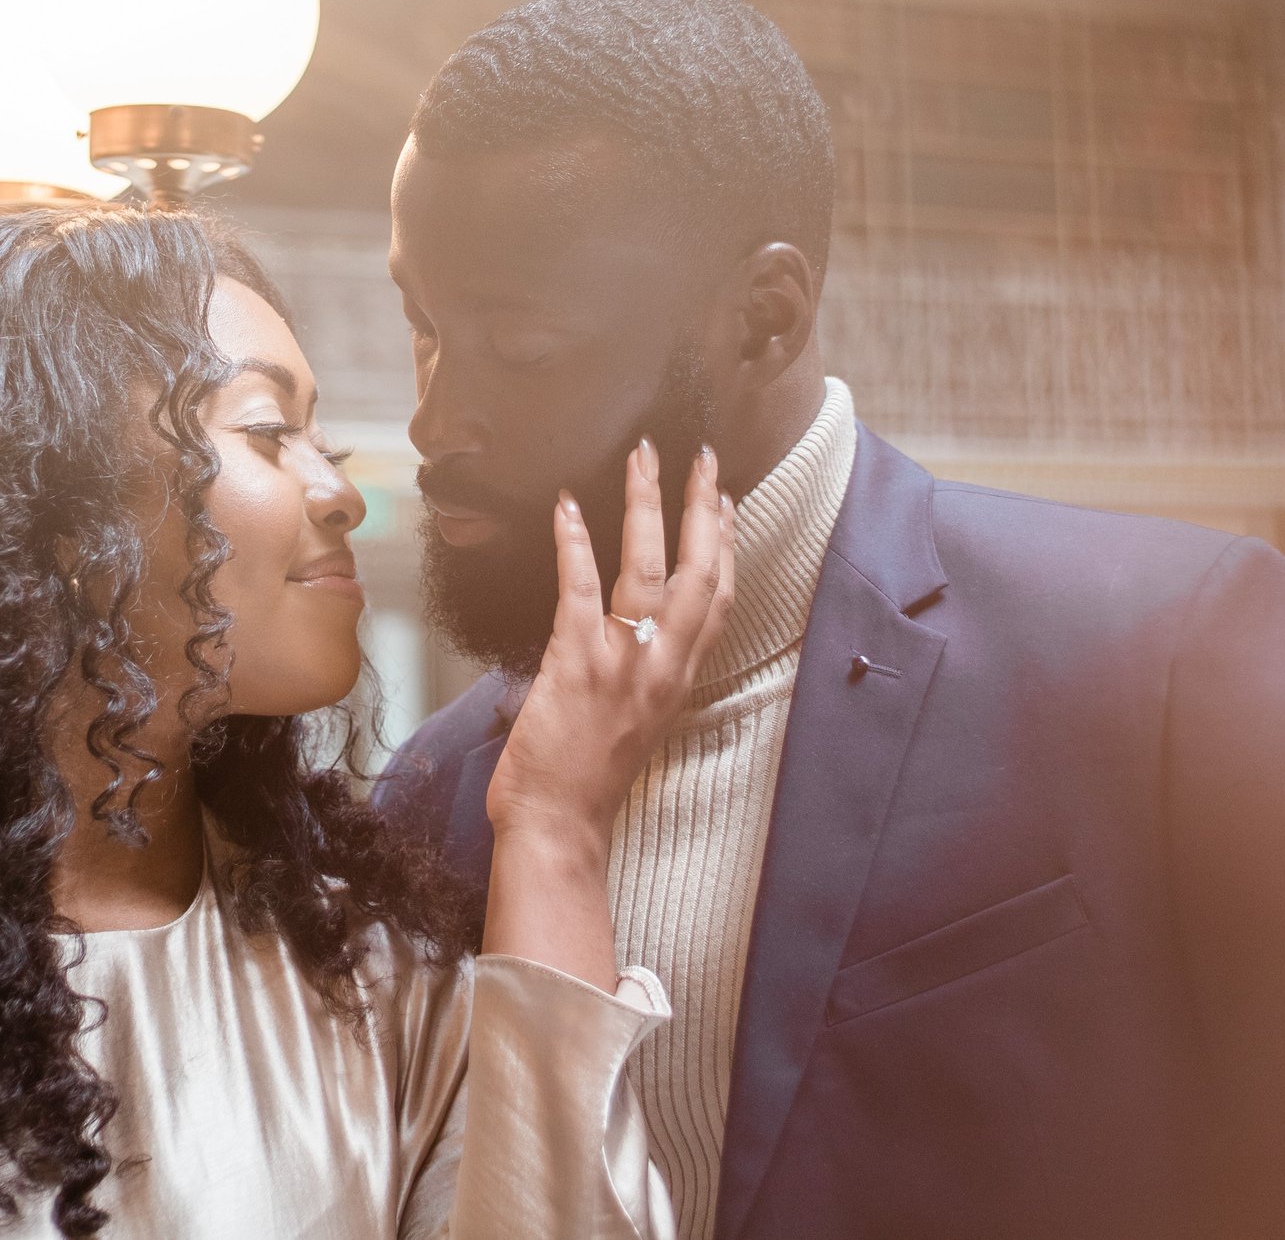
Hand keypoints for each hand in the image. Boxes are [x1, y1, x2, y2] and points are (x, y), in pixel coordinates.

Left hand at [486, 442, 736, 853]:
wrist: (557, 827)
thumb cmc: (585, 782)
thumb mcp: (636, 724)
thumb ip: (642, 676)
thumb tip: (628, 635)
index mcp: (679, 680)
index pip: (720, 602)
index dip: (727, 546)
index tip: (726, 503)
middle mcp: (663, 666)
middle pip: (701, 573)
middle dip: (703, 508)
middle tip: (701, 458)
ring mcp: (624, 662)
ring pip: (650, 568)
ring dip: (647, 505)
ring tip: (644, 457)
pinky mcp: (577, 661)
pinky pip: (582, 587)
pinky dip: (575, 541)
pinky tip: (567, 504)